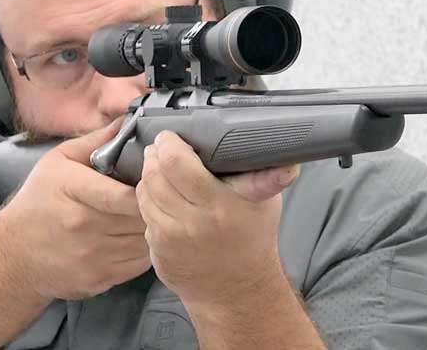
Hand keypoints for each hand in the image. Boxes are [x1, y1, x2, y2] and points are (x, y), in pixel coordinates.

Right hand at [0, 120, 150, 299]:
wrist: (12, 255)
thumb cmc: (38, 201)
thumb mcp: (58, 161)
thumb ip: (96, 141)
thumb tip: (129, 121)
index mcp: (73, 191)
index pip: (125, 194)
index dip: (148, 188)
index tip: (156, 180)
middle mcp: (83, 225)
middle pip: (139, 218)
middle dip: (156, 207)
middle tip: (164, 197)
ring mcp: (91, 256)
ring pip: (144, 241)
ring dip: (154, 228)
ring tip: (155, 216)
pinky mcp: (99, 278)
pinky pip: (139, 264)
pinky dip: (146, 250)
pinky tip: (140, 237)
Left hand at [135, 130, 299, 307]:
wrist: (236, 290)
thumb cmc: (252, 239)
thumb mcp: (265, 204)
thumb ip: (265, 178)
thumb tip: (282, 154)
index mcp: (219, 204)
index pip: (179, 164)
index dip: (170, 144)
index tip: (171, 137)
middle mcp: (193, 220)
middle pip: (155, 173)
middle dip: (155, 154)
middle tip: (161, 147)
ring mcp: (171, 236)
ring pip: (144, 191)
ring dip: (149, 174)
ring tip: (159, 166)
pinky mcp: (158, 249)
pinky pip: (144, 213)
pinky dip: (149, 199)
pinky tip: (161, 194)